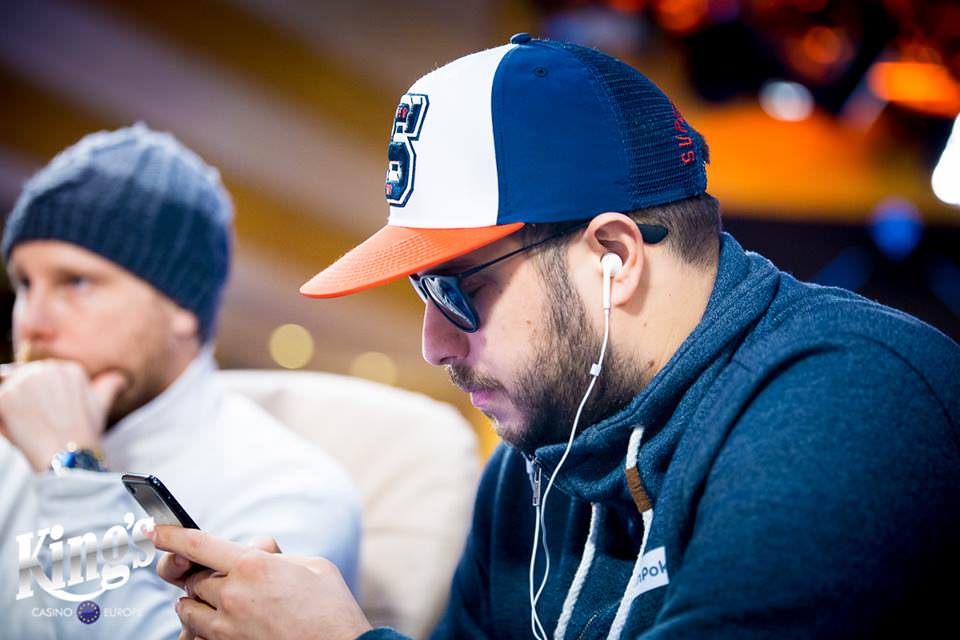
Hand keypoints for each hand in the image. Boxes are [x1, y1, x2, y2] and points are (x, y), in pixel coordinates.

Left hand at [0, 359, 126, 470]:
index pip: (44, 379)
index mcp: (70, 369)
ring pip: (8, 394)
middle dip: (25, 403)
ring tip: (31, 430)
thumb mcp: (102, 404)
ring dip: (13, 412)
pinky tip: (20, 433)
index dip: (43, 400)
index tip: (51, 417)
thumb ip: (109, 385)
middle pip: (23, 383)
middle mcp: (48, 369)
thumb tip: (120, 379)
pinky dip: (2, 421)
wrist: (70, 456)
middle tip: (40, 426)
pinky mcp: (5, 397)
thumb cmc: (84, 433)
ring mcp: (25, 381)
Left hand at [151, 525, 371, 639]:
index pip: (197, 543)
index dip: (170, 535)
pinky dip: (205, 629)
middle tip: (231, 579)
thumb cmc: (331, 608)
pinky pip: (198, 636)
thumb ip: (274, 556)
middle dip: (206, 576)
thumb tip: (254, 554)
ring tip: (227, 603)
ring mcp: (227, 627)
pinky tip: (231, 625)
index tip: (154, 529)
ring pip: (188, 610)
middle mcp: (234, 594)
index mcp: (254, 565)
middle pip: (194, 579)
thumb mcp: (311, 565)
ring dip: (199, 603)